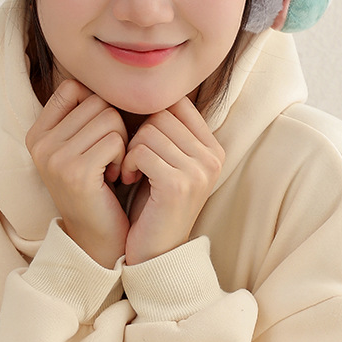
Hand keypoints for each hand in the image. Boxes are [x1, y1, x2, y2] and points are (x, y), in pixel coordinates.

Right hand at [26, 79, 128, 267]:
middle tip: (112, 155)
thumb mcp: (83, 146)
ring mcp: (54, 157)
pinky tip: (117, 177)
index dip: (98, 105)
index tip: (102, 134)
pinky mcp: (75, 172)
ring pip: (109, 117)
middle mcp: (39, 143)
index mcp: (37, 133)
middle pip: (96, 100)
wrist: (98, 239)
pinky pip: (115, 139)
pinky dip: (125, 156)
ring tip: (114, 166)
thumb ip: (87, 113)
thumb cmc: (99, 186)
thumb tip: (116, 75)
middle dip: (115, 125)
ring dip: (123, 141)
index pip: (74, 87)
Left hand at [120, 97, 223, 264]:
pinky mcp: (179, 185)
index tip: (140, 139)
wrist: (155, 253)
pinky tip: (129, 179)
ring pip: (149, 130)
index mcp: (213, 147)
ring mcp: (199, 171)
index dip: (150, 114)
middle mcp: (212, 157)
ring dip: (131, 150)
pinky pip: (142, 151)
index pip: (177, 103)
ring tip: (131, 171)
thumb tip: (142, 88)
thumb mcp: (167, 161)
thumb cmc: (154, 203)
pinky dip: (129, 163)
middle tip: (132, 158)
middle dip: (139, 133)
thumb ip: (166, 130)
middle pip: (161, 113)